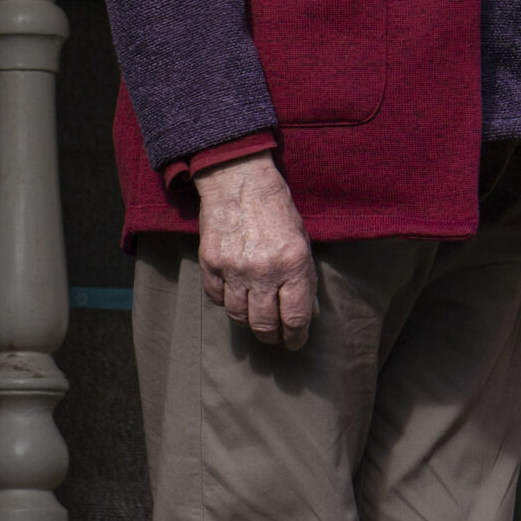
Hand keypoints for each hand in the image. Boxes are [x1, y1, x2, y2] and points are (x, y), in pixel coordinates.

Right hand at [193, 151, 316, 348]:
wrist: (239, 179)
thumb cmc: (276, 209)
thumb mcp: (302, 240)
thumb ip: (306, 279)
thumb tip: (310, 314)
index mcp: (293, 264)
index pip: (296, 317)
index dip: (297, 336)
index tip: (295, 341)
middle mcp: (264, 270)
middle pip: (265, 324)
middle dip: (272, 337)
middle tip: (275, 336)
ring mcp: (234, 268)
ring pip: (238, 316)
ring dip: (248, 321)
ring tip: (254, 317)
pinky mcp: (211, 262)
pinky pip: (216, 298)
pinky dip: (226, 301)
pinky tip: (234, 294)